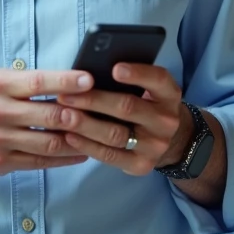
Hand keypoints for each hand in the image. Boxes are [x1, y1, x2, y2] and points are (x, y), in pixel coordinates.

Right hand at [0, 69, 94, 175]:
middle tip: (105, 113)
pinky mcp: (0, 163)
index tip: (90, 79)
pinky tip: (81, 152)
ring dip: (77, 140)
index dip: (66, 81)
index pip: (38, 82)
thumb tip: (73, 79)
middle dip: (80, 114)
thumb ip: (29, 80)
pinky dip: (64, 158)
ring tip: (98, 135)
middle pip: (49, 114)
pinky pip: (40, 161)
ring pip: (48, 142)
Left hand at [55, 63, 191, 175]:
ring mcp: (155, 146)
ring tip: (64, 115)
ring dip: (86, 124)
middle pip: (128, 107)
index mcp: (170, 95)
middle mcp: (167, 121)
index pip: (158, 79)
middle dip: (94, 100)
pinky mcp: (141, 165)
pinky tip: (69, 136)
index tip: (114, 68)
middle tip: (66, 94)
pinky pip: (110, 156)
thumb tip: (91, 72)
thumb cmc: (147, 104)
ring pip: (116, 134)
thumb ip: (130, 80)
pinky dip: (87, 145)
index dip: (137, 73)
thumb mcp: (149, 89)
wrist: (170, 141)